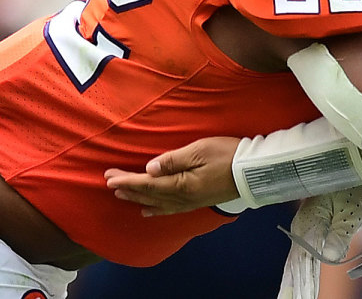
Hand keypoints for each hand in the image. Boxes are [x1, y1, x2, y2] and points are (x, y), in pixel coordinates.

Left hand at [104, 136, 240, 214]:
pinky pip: (169, 209)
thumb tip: (149, 168)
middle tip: (109, 182)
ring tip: (121, 194)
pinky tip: (147, 210)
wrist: (253, 170)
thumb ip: (173, 160)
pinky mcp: (196, 202)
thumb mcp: (200, 150)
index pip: (147, 183)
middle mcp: (181, 198)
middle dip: (128, 188)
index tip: (108, 176)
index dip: (127, 180)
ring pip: (156, 202)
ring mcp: (189, 202)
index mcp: (180, 184)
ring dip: (137, 197)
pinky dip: (155, 209)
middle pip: (149, 194)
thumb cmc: (227, 155)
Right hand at [278, 185, 361, 298]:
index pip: (304, 260)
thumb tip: (329, 258)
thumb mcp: (351, 211)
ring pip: (296, 262)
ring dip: (294, 283)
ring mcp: (303, 228)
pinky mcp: (309, 229)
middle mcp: (302, 227)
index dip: (303, 282)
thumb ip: (340, 236)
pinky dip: (296, 273)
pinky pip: (300, 256)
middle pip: (296, 264)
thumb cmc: (355, 187)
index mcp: (310, 222)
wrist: (356, 168)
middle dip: (296, 288)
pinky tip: (294, 286)